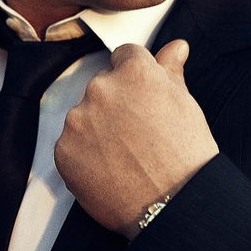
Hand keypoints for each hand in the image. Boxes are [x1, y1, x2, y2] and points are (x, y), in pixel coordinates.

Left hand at [55, 39, 217, 238]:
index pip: (124, 56)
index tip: (142, 99)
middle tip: (137, 133)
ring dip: (97, 129)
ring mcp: (78, 120)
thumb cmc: (186, 155)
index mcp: (133, 72)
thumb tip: (175, 46)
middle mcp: (101, 88)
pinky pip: (71, 145)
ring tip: (124, 155)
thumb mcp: (185, 105)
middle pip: (103, 86)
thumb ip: (171, 70)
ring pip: (84, 116)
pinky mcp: (64, 150)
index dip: (135, 78)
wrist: (174, 205)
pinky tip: (108, 169)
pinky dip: (84, 156)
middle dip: (116, 104)